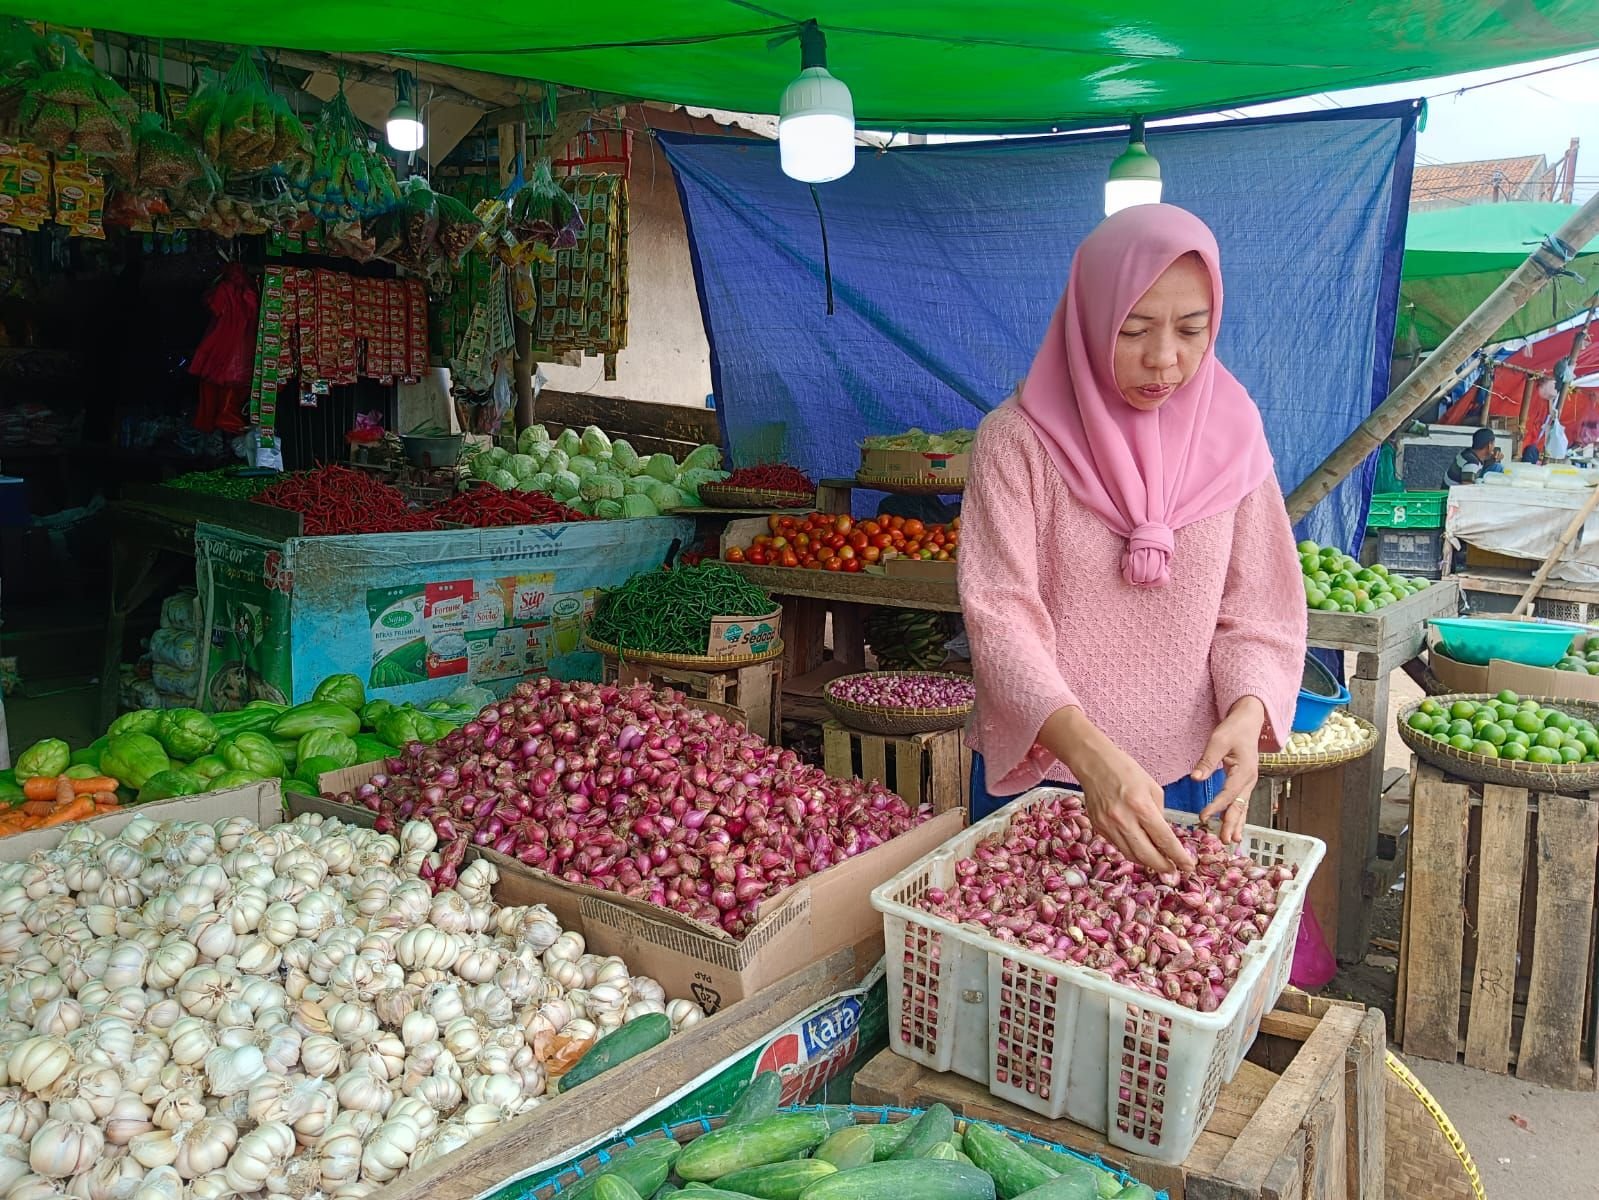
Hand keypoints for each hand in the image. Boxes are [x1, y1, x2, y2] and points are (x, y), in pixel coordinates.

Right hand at [1044, 710, 1193, 873]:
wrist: (1093, 763)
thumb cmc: (1126, 770)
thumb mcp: (1152, 787)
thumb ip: (1159, 813)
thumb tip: (1162, 835)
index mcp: (1141, 807)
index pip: (1164, 840)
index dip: (1179, 857)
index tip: (1189, 866)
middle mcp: (1123, 820)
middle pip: (1146, 855)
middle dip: (1163, 867)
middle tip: (1174, 871)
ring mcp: (1107, 826)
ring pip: (1131, 855)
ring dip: (1147, 862)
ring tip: (1159, 863)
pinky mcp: (1098, 827)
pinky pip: (1118, 845)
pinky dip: (1131, 850)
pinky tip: (1140, 848)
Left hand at [1195, 697, 1265, 843]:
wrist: (1248, 721)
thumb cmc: (1233, 729)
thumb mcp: (1218, 741)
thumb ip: (1207, 761)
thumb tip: (1195, 778)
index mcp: (1244, 770)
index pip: (1229, 793)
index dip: (1216, 807)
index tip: (1203, 817)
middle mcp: (1249, 780)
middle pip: (1240, 805)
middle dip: (1232, 823)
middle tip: (1226, 840)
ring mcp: (1249, 782)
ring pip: (1243, 807)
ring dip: (1237, 823)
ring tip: (1232, 840)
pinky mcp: (1245, 782)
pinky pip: (1241, 802)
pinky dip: (1238, 816)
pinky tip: (1234, 827)